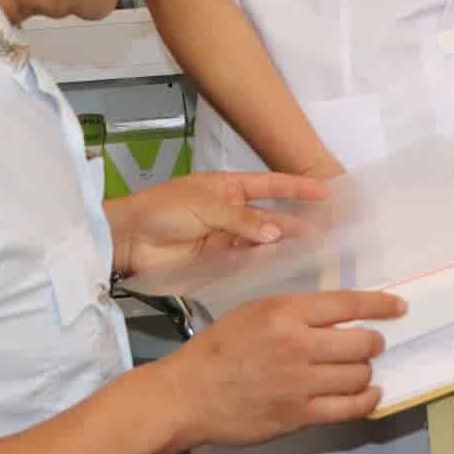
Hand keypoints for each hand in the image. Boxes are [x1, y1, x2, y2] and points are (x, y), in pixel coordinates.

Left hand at [106, 172, 327, 278]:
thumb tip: (276, 234)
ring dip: (281, 246)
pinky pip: (244, 261)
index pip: (269, 185)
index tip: (324, 192)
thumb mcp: (207, 206)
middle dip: (294, 223)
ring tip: (309, 253)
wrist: (129, 239)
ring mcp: (223, 237)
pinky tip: (281, 268)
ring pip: (259, 241)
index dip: (296, 187)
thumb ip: (243, 221)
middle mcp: (230, 211)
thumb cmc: (165, 210)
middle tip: (323, 234)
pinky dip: (261, 263)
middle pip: (269, 217)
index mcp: (227, 187)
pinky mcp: (215, 261)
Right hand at [163, 289, 407, 447]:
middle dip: (373, 343)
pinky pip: (349, 409)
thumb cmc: (218, 349)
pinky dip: (367, 400)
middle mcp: (298, 346)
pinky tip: (368, 394)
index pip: (349, 304)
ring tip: (357, 370)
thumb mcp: (256, 312)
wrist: (186, 396)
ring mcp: (300, 384)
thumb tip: (341, 316)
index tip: (399, 308)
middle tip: (369, 345)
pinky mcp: (299, 416)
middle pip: (363, 343)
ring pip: (359, 375)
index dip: (381, 305)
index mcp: (286, 313)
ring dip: (365, 371)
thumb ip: (298, 312)